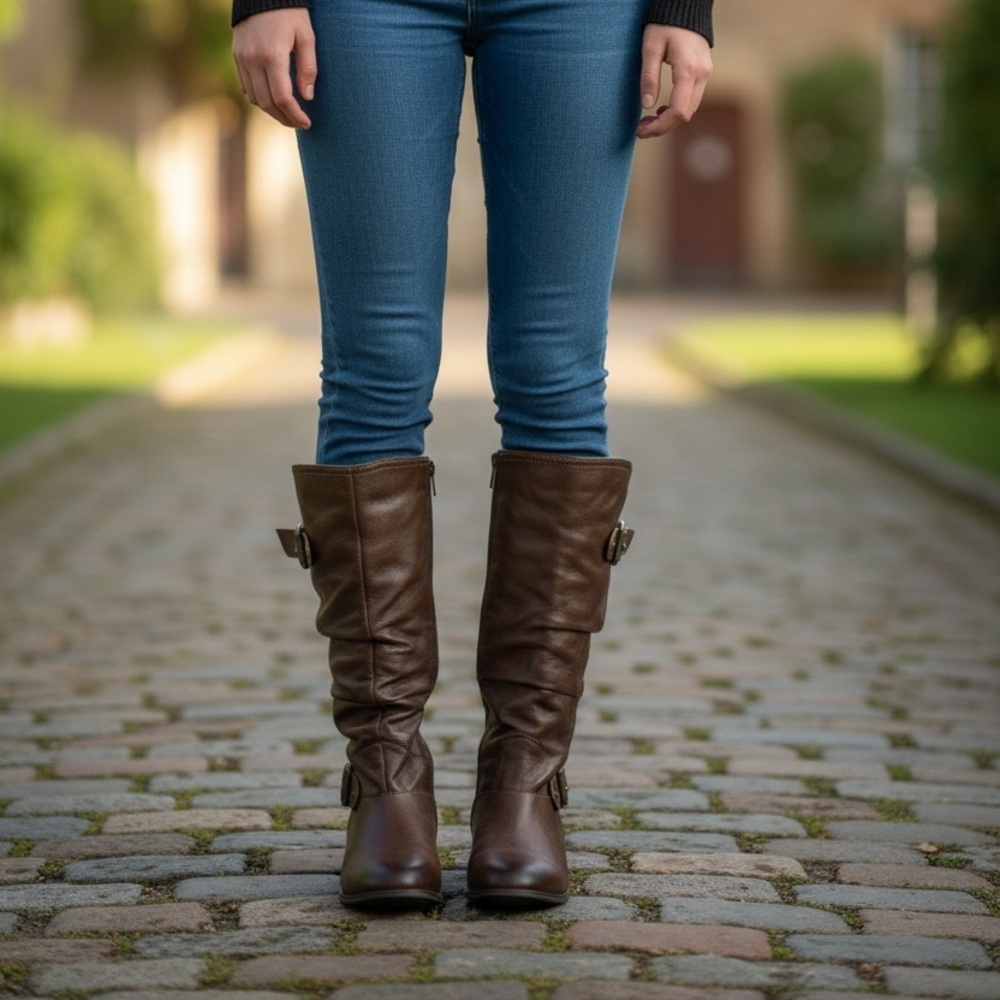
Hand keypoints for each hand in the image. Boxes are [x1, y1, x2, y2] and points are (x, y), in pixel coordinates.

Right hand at [232, 9, 316, 128]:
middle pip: (267, 103)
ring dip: (271, 111)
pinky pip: (246, 86)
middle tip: (299, 123)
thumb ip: (308, 68)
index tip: (307, 123)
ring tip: (288, 113)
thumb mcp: (306, 36)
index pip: (282, 98)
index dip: (295, 115)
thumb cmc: (290, 12)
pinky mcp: (236, 56)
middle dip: (284, 118)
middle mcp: (253, 59)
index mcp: (272, 55)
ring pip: (255, 98)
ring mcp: (242, 58)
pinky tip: (273, 99)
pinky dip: (260, 98)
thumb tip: (307, 97)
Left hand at [635, 25, 711, 139]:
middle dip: (662, 127)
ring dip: (669, 120)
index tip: (640, 130)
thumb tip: (647, 106)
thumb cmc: (665, 23)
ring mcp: (705, 74)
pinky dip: (677, 110)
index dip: (659, 126)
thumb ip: (649, 77)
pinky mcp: (704, 73)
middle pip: (685, 115)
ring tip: (649, 120)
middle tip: (641, 128)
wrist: (686, 6)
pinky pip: (692, 100)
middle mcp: (701, 75)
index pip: (677, 111)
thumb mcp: (650, 47)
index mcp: (688, 70)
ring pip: (690, 110)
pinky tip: (662, 109)